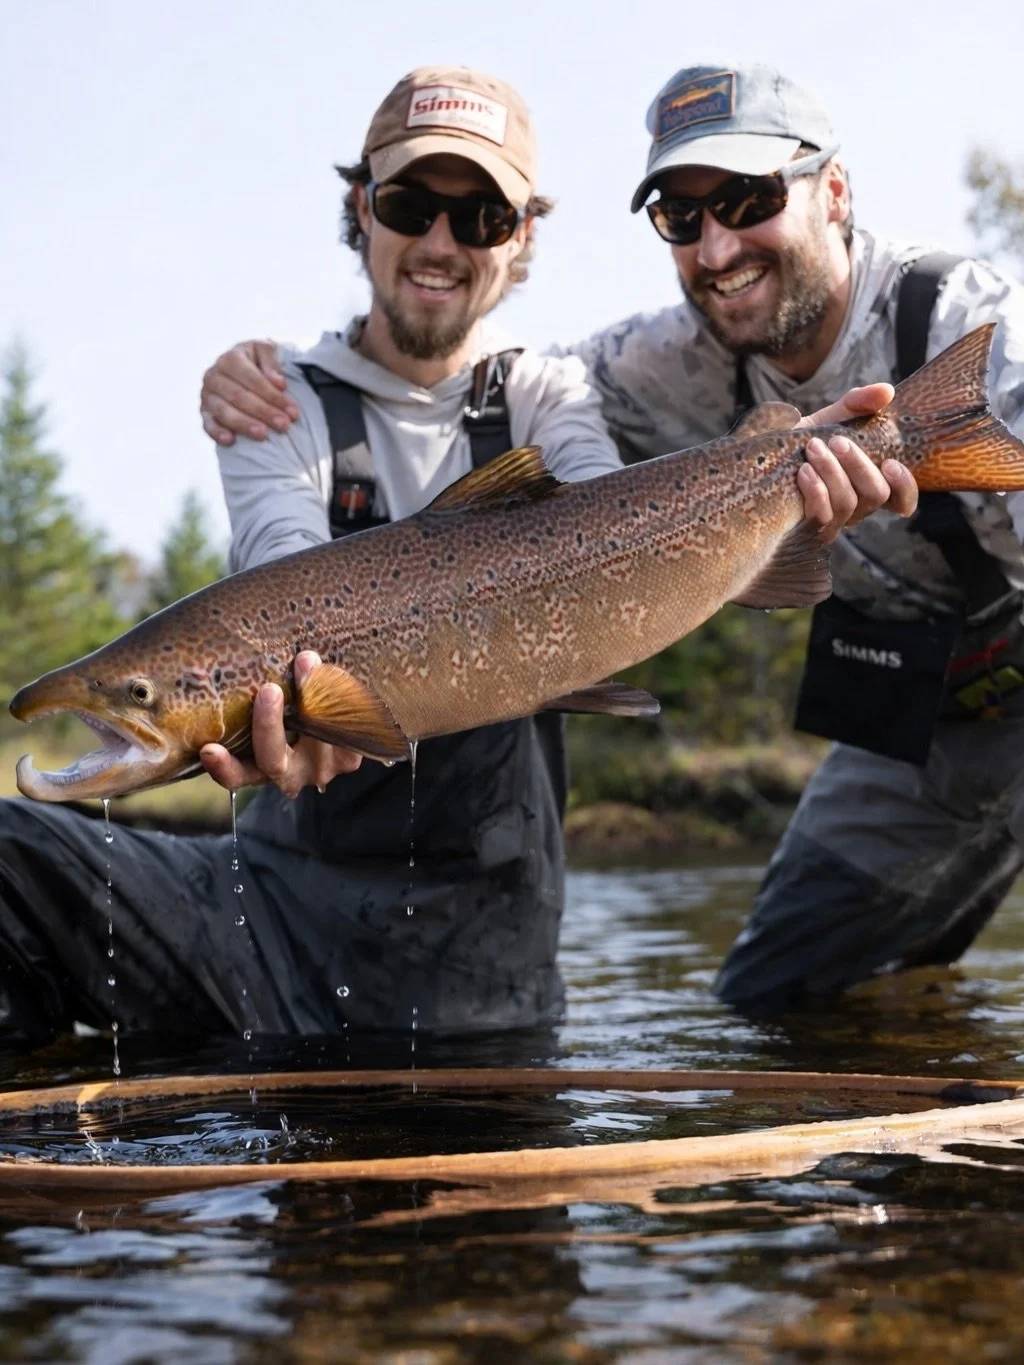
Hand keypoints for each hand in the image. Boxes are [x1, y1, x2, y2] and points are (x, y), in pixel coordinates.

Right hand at [200, 340, 297, 445]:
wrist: (245, 372)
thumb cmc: (260, 363)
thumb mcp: (268, 352)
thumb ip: (272, 361)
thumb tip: (279, 383)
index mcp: (231, 359)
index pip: (252, 379)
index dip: (273, 395)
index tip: (292, 411)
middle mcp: (214, 376)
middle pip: (239, 396)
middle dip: (263, 412)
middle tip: (284, 425)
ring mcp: (207, 396)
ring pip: (224, 411)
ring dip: (244, 424)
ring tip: (263, 434)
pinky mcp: (205, 413)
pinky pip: (208, 424)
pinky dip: (217, 432)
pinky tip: (230, 440)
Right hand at [200, 652, 362, 796]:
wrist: (341, 721)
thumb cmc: (292, 707)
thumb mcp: (273, 702)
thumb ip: (263, 690)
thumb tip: (273, 656)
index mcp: (259, 768)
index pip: (236, 775)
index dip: (222, 766)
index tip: (208, 750)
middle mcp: (289, 774)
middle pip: (272, 760)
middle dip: (268, 725)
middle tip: (269, 689)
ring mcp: (319, 770)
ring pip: (311, 742)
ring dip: (312, 701)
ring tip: (307, 664)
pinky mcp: (348, 759)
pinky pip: (343, 731)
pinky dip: (338, 699)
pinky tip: (334, 674)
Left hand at [795, 382, 918, 543]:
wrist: (757, 463)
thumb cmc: (798, 444)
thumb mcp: (827, 420)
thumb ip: (857, 404)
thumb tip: (887, 391)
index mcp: (866, 485)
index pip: (902, 501)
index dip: (905, 488)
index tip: (891, 464)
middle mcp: (855, 508)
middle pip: (876, 495)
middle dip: (859, 465)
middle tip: (837, 441)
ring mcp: (832, 522)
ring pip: (848, 504)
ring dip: (833, 473)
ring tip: (813, 449)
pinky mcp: (807, 531)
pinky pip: (822, 516)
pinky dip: (816, 491)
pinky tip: (803, 471)